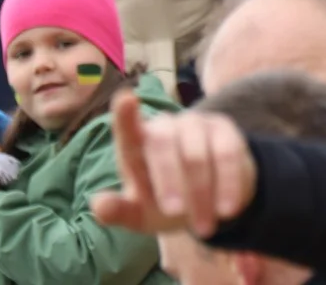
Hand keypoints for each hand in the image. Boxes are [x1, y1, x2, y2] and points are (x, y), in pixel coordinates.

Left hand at [89, 91, 256, 238]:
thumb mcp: (140, 215)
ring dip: (200, 191)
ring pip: (195, 152)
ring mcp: (196, 125)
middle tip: (173, 212)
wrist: (211, 201)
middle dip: (167, 179)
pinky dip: (227, 184)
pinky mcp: (225, 131)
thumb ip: (119, 211)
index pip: (127, 127)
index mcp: (136, 144)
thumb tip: (98, 205)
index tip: (125, 99)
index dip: (125, 115)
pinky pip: (226, 154)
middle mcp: (165, 127)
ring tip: (203, 227)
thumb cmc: (166, 204)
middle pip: (162, 142)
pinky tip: (227, 209)